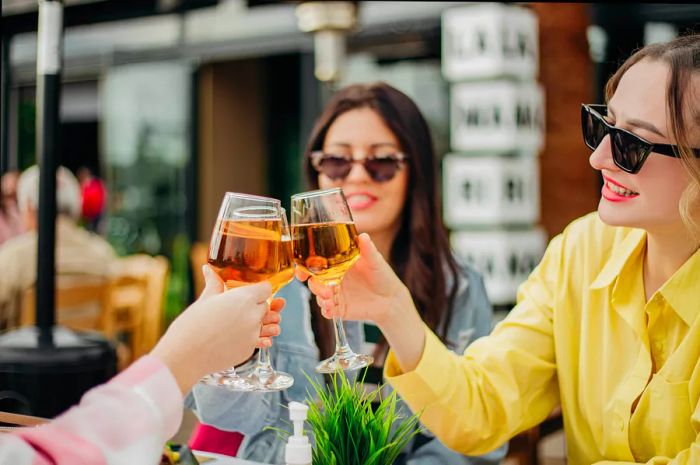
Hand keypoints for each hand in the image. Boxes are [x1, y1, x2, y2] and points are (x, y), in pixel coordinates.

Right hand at [151, 265, 284, 394]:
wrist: (184, 355)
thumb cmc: (192, 324)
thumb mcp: (205, 299)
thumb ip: (214, 283)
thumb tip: (208, 268)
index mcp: (244, 298)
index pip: (266, 289)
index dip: (259, 290)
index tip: (250, 291)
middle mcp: (253, 315)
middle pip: (265, 306)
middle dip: (257, 306)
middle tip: (241, 307)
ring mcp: (253, 334)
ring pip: (266, 325)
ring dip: (259, 323)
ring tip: (243, 323)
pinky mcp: (249, 350)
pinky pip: (258, 340)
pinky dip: (251, 338)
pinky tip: (239, 336)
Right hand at [297, 233, 425, 372]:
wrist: (392, 299)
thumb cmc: (382, 275)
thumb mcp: (375, 260)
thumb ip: (367, 249)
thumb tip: (363, 236)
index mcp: (337, 264)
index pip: (316, 264)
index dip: (305, 267)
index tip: (302, 271)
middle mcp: (333, 279)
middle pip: (314, 281)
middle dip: (314, 285)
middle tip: (324, 289)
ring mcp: (336, 295)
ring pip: (319, 296)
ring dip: (320, 298)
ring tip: (328, 300)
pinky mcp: (340, 309)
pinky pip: (328, 311)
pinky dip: (327, 311)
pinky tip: (330, 310)